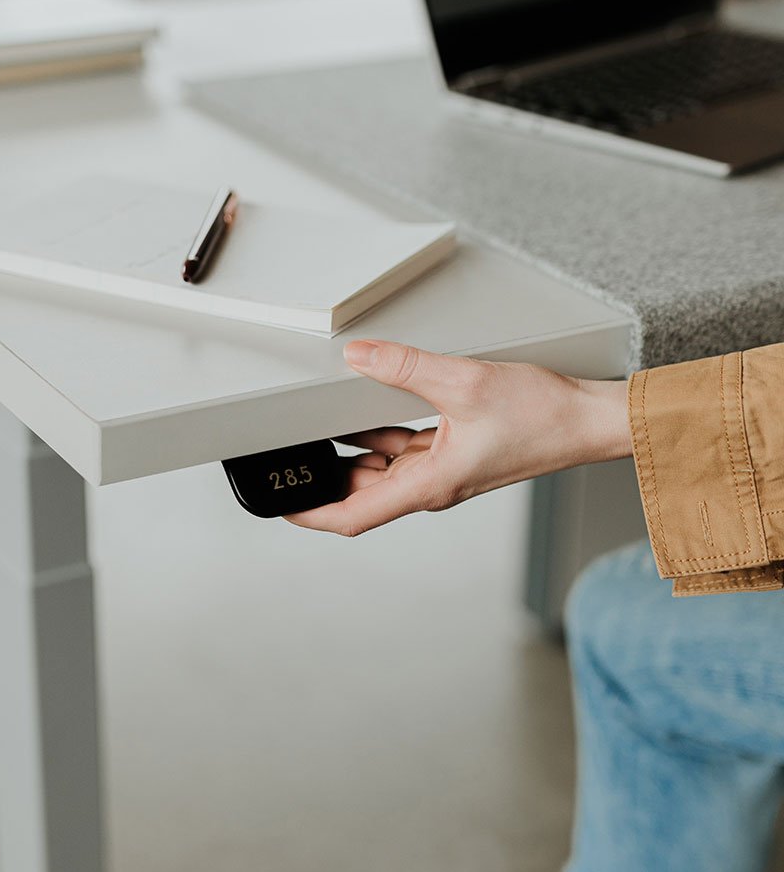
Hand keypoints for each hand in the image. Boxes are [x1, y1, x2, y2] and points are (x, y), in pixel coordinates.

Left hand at [286, 340, 631, 535]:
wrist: (590, 420)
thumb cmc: (544, 416)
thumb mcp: (465, 382)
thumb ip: (405, 367)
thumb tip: (360, 356)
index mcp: (429, 485)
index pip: (354, 515)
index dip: (312, 513)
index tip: (281, 505)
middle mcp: (433, 485)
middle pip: (362, 492)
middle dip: (326, 475)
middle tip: (291, 454)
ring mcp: (445, 471)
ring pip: (382, 469)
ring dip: (353, 452)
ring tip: (320, 426)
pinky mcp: (457, 454)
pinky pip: (406, 451)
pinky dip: (382, 434)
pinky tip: (369, 409)